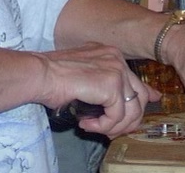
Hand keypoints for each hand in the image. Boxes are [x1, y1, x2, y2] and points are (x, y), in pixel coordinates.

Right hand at [34, 42, 157, 138]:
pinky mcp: (112, 86)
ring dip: (114, 126)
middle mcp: (117, 59)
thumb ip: (104, 84)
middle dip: (129, 120)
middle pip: (139, 97)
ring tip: (95, 128)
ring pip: (131, 110)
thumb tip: (123, 100)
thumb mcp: (85, 76)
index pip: (136, 80)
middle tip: (110, 131)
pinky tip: (86, 123)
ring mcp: (116, 70)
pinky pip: (116, 116)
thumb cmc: (53, 75)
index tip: (143, 109)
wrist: (41, 73)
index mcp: (111, 54)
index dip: (143, 98)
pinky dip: (102, 126)